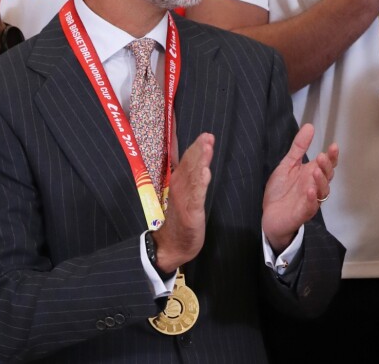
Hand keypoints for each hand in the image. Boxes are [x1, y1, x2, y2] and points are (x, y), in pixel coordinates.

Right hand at [152, 133, 213, 271]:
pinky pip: (196, 195)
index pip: (187, 158)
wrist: (171, 244)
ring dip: (201, 160)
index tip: (204, 133)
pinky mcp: (190, 211)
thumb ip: (190, 176)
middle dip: (199, 148)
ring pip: (194, 175)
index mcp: (178, 179)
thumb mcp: (184, 194)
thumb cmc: (180, 218)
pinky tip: (206, 173)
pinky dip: (200, 183)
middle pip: (190, 163)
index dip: (195, 145)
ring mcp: (184, 197)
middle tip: (208, 135)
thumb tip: (199, 161)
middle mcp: (179, 185)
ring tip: (207, 146)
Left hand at [262, 124, 337, 253]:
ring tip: (315, 171)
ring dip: (320, 181)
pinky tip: (310, 191)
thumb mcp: (287, 165)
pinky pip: (311, 207)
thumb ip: (298, 148)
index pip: (326, 164)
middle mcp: (314, 187)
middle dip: (326, 167)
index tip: (333, 146)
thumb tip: (309, 126)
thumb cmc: (281, 190)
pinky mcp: (302, 213)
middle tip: (320, 157)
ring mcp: (310, 200)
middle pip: (327, 176)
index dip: (332, 156)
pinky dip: (312, 199)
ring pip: (322, 191)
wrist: (270, 215)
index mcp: (311, 175)